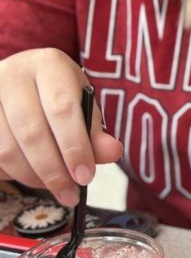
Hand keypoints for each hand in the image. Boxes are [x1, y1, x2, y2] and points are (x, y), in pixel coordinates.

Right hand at [0, 49, 123, 205]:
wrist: (18, 83)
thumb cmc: (56, 94)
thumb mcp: (81, 103)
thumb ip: (95, 130)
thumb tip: (113, 153)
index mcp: (49, 64)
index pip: (62, 108)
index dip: (75, 146)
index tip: (85, 176)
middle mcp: (13, 75)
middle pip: (32, 132)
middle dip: (54, 171)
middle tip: (70, 193)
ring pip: (7, 150)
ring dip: (33, 177)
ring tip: (55, 187)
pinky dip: (13, 174)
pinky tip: (31, 176)